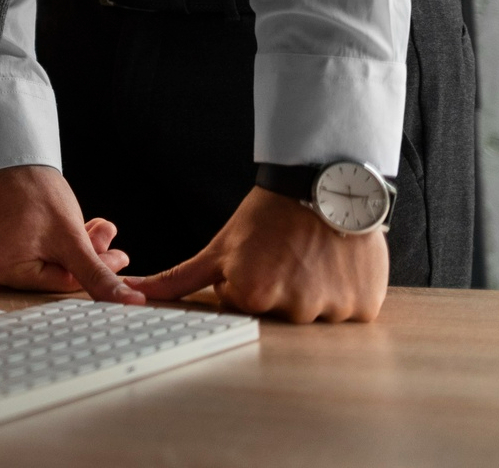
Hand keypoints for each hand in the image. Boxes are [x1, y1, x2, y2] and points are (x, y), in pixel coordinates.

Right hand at [0, 164, 142, 302]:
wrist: (8, 159)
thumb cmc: (32, 189)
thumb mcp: (71, 237)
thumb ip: (98, 274)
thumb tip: (128, 302)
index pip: (59, 284)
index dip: (93, 269)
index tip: (118, 255)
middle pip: (48, 275)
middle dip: (83, 256)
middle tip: (105, 236)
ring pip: (39, 266)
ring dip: (68, 250)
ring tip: (91, 228)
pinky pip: (23, 257)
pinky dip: (47, 246)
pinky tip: (65, 230)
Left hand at [131, 186, 386, 321]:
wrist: (326, 184)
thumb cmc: (270, 215)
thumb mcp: (219, 248)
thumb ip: (177, 280)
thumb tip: (133, 294)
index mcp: (252, 295)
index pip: (242, 305)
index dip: (246, 279)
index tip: (258, 255)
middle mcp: (293, 310)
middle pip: (278, 313)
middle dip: (278, 288)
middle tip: (286, 255)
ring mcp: (332, 311)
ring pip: (314, 314)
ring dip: (312, 290)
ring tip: (311, 257)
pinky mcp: (364, 308)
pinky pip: (348, 311)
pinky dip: (343, 291)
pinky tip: (335, 265)